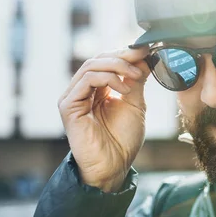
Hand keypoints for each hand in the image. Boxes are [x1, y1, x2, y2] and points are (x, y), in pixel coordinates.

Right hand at [57, 47, 149, 191]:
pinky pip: (87, 80)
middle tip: (142, 57)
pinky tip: (124, 89)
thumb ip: (136, 80)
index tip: (146, 50)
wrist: (114, 166)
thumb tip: (144, 57)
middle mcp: (82, 90)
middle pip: (98, 59)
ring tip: (136, 75)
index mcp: (96, 89)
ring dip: (117, 66)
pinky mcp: (69, 106)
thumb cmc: (123, 140)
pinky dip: (108, 78)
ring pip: (92, 65)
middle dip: (122, 56)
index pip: (107, 61)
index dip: (125, 53)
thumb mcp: (135, 103)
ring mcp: (73, 97)